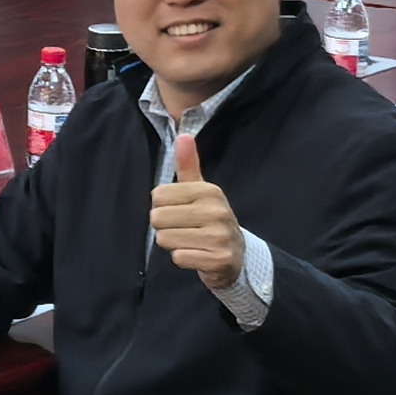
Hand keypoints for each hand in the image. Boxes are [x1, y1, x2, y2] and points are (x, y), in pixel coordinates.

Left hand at [149, 128, 244, 290]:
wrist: (237, 256)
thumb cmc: (210, 220)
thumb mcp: (200, 191)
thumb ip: (188, 165)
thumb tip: (183, 135)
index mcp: (209, 191)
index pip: (157, 195)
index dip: (162, 206)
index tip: (180, 211)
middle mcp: (217, 211)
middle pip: (157, 218)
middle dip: (165, 227)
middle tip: (184, 229)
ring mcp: (220, 236)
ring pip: (165, 239)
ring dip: (173, 244)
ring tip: (191, 242)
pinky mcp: (219, 259)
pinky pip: (178, 258)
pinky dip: (183, 259)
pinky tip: (197, 254)